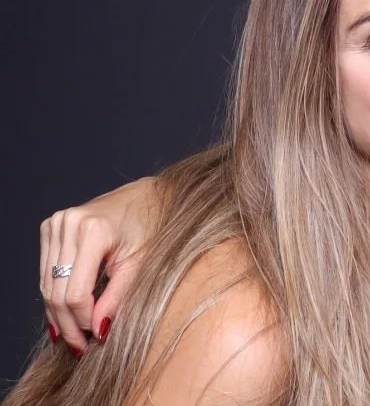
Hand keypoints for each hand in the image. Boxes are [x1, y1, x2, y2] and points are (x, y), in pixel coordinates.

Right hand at [40, 176, 158, 351]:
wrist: (147, 195)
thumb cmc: (151, 226)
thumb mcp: (141, 263)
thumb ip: (117, 297)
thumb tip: (98, 330)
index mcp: (93, 230)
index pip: (77, 291)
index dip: (83, 320)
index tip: (94, 339)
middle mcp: (68, 224)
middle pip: (58, 290)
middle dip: (68, 323)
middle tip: (81, 346)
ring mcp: (55, 224)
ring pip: (47, 285)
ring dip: (59, 314)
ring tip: (76, 334)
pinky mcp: (50, 227)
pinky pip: (47, 272)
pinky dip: (56, 294)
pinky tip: (67, 313)